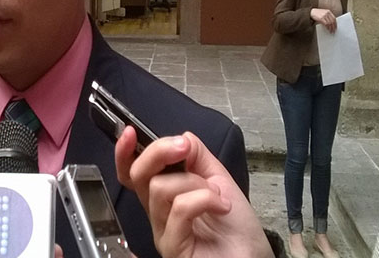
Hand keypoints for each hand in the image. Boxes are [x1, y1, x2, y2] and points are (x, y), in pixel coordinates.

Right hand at [115, 128, 272, 257]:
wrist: (254, 257)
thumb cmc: (237, 230)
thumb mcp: (219, 181)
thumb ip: (198, 157)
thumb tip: (182, 136)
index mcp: (165, 197)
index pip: (132, 173)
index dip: (125, 152)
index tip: (130, 132)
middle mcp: (158, 214)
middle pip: (138, 175)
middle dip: (159, 152)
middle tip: (183, 148)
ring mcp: (163, 232)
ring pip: (160, 188)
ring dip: (195, 183)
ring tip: (217, 195)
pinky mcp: (173, 247)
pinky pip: (179, 209)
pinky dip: (204, 199)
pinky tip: (221, 206)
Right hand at [311, 8, 336, 32]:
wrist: (311, 12)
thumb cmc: (317, 13)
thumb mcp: (323, 13)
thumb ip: (327, 16)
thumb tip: (331, 23)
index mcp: (328, 11)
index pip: (334, 18)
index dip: (335, 23)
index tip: (335, 27)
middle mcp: (327, 13)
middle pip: (332, 21)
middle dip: (334, 27)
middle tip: (334, 30)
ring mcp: (324, 15)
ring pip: (330, 23)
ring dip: (331, 28)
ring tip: (331, 31)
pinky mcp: (321, 18)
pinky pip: (326, 24)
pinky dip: (327, 27)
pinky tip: (327, 29)